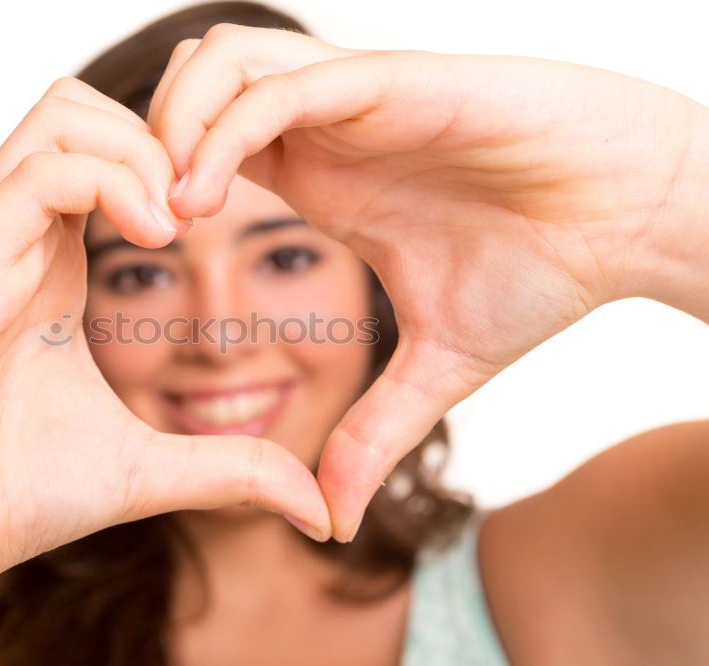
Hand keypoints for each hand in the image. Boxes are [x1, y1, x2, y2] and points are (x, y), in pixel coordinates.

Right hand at [0, 77, 331, 607]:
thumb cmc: (9, 497)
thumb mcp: (148, 471)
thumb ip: (232, 471)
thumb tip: (321, 513)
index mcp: (55, 268)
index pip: (113, 157)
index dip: (181, 165)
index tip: (226, 221)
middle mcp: (20, 241)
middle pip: (84, 111)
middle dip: (164, 137)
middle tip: (207, 208)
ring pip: (61, 117)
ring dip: (141, 150)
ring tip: (180, 222)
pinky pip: (38, 173)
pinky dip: (109, 180)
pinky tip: (157, 236)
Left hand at [148, 24, 702, 540]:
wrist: (634, 221)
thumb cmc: (544, 272)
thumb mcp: (438, 369)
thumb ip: (373, 431)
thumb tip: (330, 519)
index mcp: (318, 173)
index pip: (199, 144)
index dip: (150, 186)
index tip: (135, 256)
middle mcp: (323, 126)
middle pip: (187, 85)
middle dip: (138, 143)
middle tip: (132, 226)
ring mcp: (352, 98)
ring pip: (218, 61)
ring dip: (173, 126)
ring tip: (168, 211)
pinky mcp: (393, 84)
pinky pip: (282, 84)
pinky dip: (226, 130)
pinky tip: (207, 197)